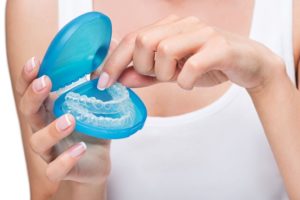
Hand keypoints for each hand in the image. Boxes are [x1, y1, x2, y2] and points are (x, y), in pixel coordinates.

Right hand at [16, 57, 110, 183]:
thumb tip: (98, 59)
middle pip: (28, 112)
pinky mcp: (64, 169)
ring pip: (38, 142)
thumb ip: (94, 84)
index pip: (30, 92)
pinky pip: (55, 169)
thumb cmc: (91, 129)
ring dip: (51, 130)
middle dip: (33, 96)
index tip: (35, 61)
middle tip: (44, 82)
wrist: (97, 161)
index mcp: (49, 110)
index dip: (28, 77)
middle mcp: (45, 128)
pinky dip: (66, 159)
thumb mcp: (96, 104)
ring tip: (70, 119)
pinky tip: (80, 148)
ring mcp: (52, 150)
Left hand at [97, 15, 283, 91]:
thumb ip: (147, 74)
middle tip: (159, 76)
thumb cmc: (209, 65)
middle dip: (144, 67)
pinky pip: (190, 65)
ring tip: (179, 78)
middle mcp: (183, 24)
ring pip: (164, 51)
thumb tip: (121, 79)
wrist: (249, 64)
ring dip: (166, 74)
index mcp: (170, 27)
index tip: (102, 82)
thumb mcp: (172, 72)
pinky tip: (192, 81)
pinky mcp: (219, 47)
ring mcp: (202, 33)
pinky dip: (186, 80)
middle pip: (144, 41)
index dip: (113, 61)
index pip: (132, 38)